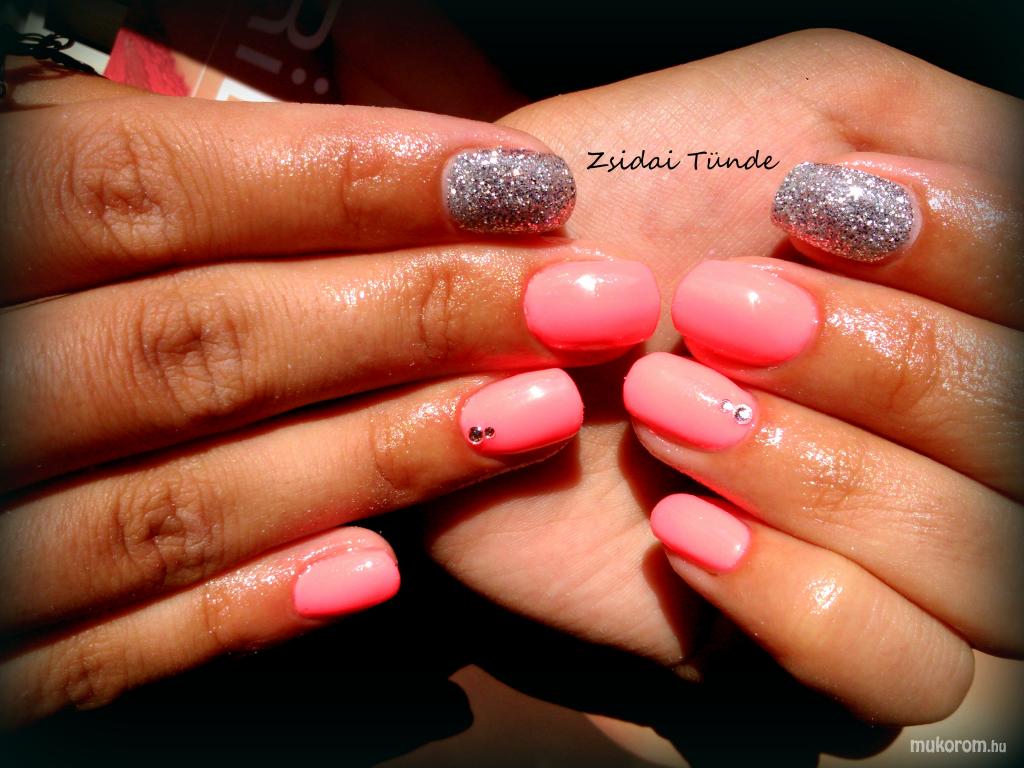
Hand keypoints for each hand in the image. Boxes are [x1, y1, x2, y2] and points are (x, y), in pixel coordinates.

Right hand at [0, 61, 659, 723]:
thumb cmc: (17, 246)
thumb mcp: (46, 158)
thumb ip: (160, 143)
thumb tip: (323, 69)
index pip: (150, 188)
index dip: (347, 181)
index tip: (523, 180)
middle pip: (204, 342)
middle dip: (414, 318)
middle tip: (586, 301)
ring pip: (180, 502)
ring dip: (374, 460)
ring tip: (539, 417)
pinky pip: (106, 647)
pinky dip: (241, 610)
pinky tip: (374, 573)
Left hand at [425, 30, 1022, 723]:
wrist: (492, 335)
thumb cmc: (632, 205)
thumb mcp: (789, 110)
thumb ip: (934, 131)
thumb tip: (994, 186)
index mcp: (970, 310)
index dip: (965, 251)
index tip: (812, 205)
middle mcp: (962, 435)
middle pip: (1018, 427)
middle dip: (875, 360)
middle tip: (715, 312)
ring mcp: (903, 550)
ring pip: (976, 561)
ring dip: (815, 473)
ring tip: (663, 405)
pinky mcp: (821, 643)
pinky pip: (905, 673)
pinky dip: (800, 597)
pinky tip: (681, 529)